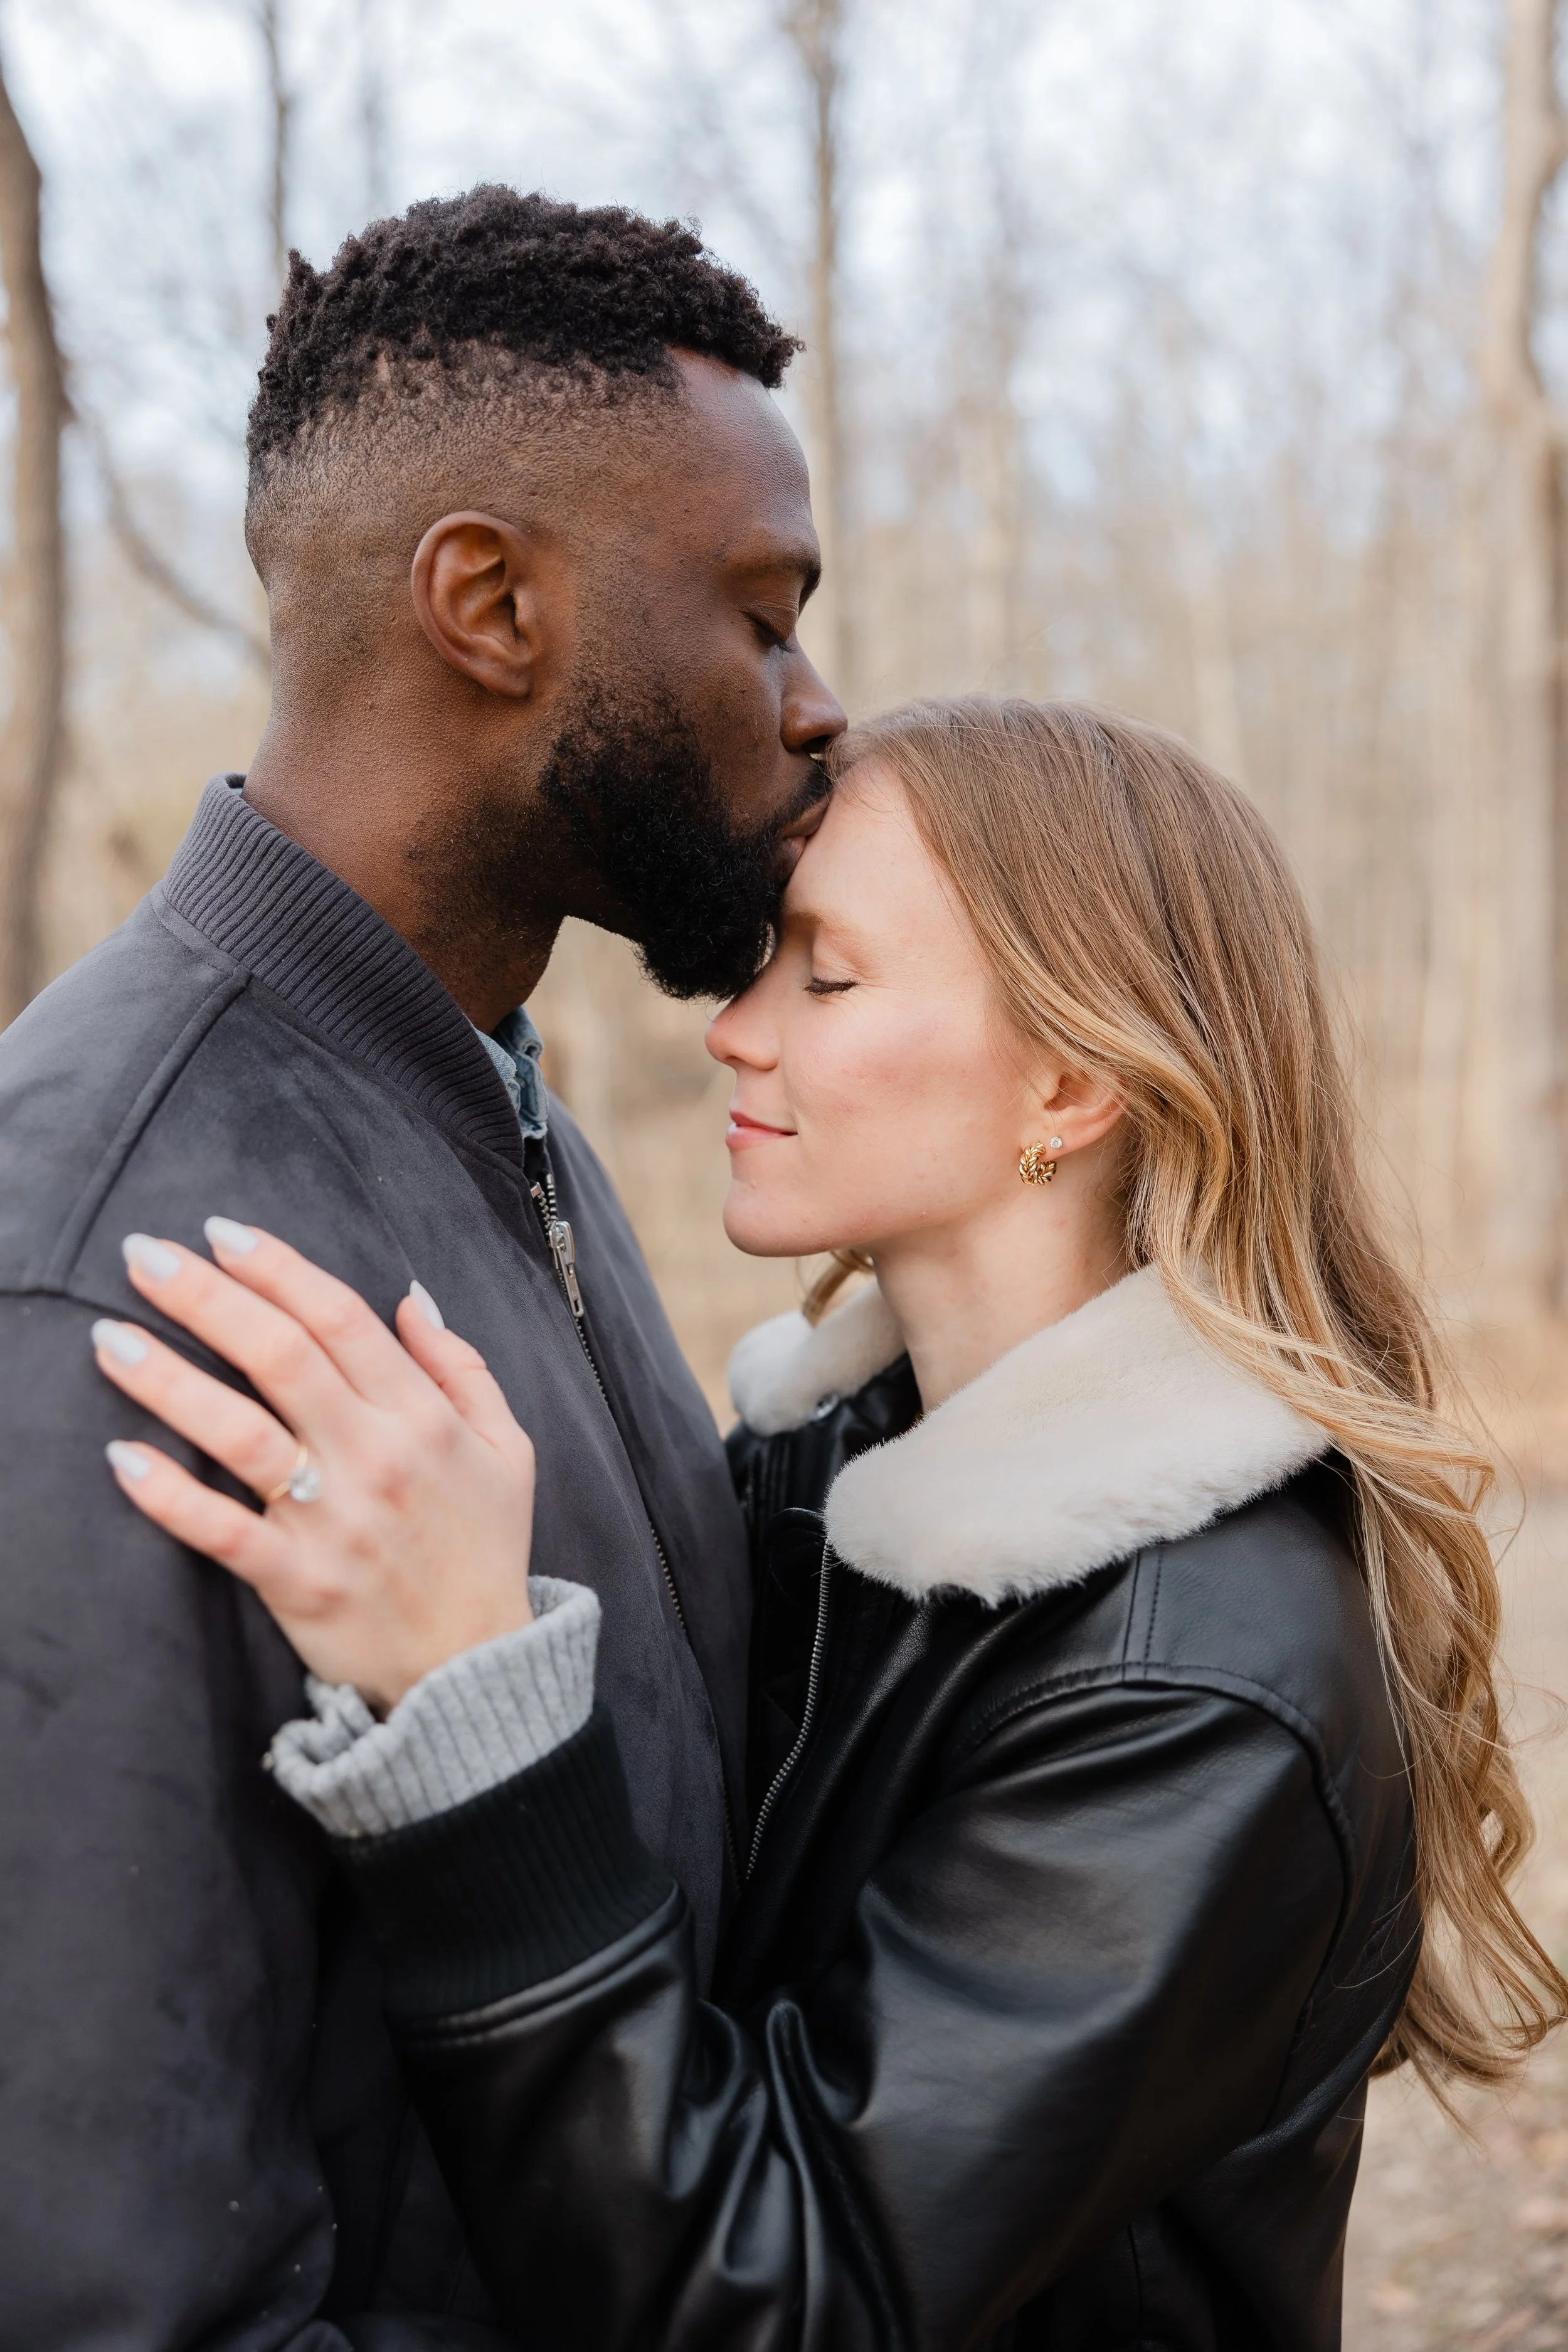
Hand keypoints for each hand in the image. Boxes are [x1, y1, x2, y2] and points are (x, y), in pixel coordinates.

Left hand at [92, 1222, 535, 1711]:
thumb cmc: (486, 1550)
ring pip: (241, 1432)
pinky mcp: (299, 1583)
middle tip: (141, 1255)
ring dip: (169, 1378)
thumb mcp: (509, 1449)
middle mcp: (378, 1457)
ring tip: (108, 1339)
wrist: (478, 1671)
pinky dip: (171, 1498)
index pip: (340, 1319)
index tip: (221, 1232)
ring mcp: (336, 1521)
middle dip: (205, 1296)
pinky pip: (223, 1532)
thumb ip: (462, 1367)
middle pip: (280, 1356)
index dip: (277, 1268)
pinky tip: (122, 1459)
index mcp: (424, 1417)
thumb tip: (410, 1297)